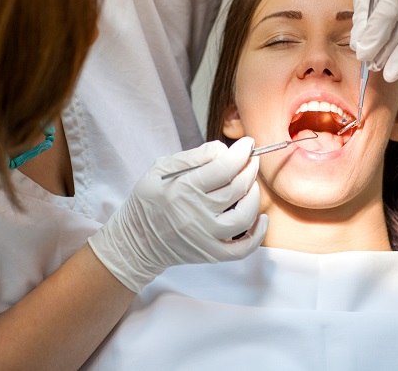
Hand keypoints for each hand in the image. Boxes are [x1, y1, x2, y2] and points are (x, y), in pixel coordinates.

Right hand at [88, 137, 266, 292]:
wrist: (135, 242)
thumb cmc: (148, 202)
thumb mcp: (159, 170)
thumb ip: (193, 157)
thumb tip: (223, 149)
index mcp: (182, 189)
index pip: (223, 168)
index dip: (240, 153)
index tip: (248, 144)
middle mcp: (195, 214)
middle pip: (236, 188)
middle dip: (250, 169)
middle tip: (251, 159)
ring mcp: (205, 237)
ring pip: (244, 216)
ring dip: (254, 196)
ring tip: (252, 184)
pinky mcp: (211, 254)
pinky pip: (242, 249)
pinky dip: (257, 234)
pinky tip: (261, 218)